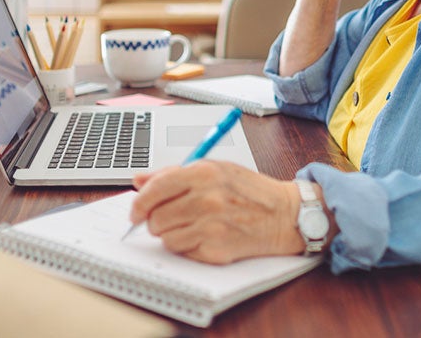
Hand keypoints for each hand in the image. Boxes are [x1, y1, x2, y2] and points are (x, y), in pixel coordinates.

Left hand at [130, 161, 303, 263]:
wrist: (284, 214)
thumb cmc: (250, 191)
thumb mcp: (215, 170)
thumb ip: (173, 173)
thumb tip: (139, 180)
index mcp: (203, 173)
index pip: (155, 189)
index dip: (139, 203)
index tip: (136, 212)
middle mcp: (206, 198)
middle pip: (155, 217)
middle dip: (156, 221)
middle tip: (169, 219)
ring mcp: (211, 225)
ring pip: (166, 237)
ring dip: (172, 235)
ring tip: (192, 226)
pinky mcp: (216, 248)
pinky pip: (183, 251)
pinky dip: (188, 247)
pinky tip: (204, 236)